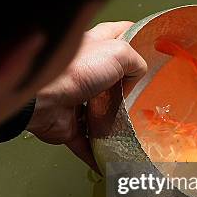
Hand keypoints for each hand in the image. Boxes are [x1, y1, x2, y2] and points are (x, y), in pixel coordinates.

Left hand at [26, 21, 146, 171]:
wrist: (43, 98)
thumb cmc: (77, 69)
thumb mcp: (118, 52)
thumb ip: (134, 61)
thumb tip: (138, 76)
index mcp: (96, 46)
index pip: (119, 34)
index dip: (136, 38)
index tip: (153, 50)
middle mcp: (85, 71)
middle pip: (113, 79)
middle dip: (130, 90)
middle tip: (150, 101)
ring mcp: (76, 99)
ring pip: (101, 114)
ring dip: (115, 125)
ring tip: (138, 134)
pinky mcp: (68, 125)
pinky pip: (86, 143)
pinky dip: (97, 154)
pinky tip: (113, 162)